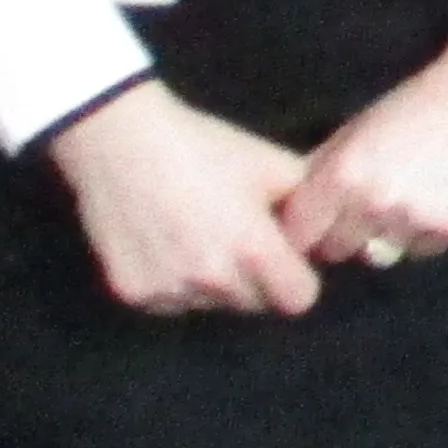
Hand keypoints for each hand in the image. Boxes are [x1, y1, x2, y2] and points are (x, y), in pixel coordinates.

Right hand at [49, 80, 321, 315]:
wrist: (122, 143)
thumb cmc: (206, 149)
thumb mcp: (274, 165)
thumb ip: (307, 204)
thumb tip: (324, 230)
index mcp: (254, 251)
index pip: (298, 300)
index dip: (298, 279)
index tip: (287, 258)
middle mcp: (212, 281)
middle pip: (255, 303)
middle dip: (258, 280)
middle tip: (241, 241)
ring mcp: (169, 291)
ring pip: (212, 304)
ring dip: (216, 284)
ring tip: (200, 236)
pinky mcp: (133, 293)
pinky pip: (171, 302)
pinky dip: (176, 283)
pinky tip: (168, 244)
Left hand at [281, 30, 447, 272]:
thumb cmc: (416, 102)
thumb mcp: (357, 127)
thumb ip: (321, 169)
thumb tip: (288, 208)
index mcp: (342, 174)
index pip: (298, 235)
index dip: (306, 228)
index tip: (318, 220)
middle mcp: (373, 202)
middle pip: (336, 251)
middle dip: (343, 234)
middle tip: (367, 206)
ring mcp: (414, 219)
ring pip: (379, 255)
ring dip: (385, 235)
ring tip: (408, 197)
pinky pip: (420, 250)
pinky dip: (423, 233)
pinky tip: (437, 197)